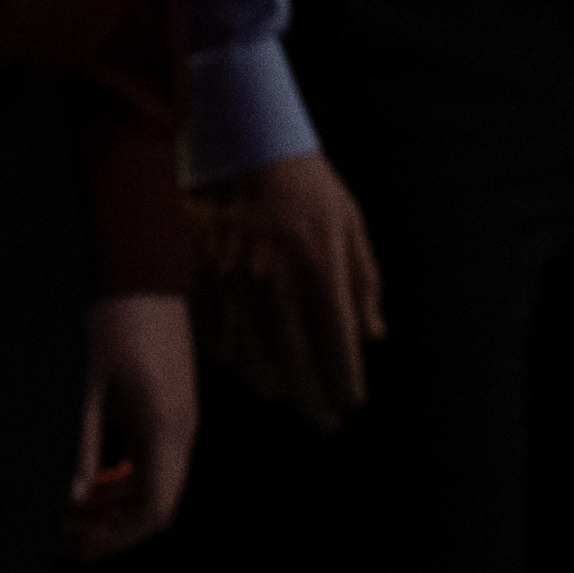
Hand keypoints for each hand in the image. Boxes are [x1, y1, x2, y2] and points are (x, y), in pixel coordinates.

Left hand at [64, 292, 196, 555]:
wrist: (141, 268)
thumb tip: (72, 501)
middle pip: (158, 502)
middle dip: (113, 526)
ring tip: (74, 510)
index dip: (116, 538)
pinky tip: (96, 476)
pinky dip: (127, 478)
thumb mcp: (83, 389)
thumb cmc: (109, 321)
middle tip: (66, 534)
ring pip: (158, 481)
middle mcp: (182, 427)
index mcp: (164, 429)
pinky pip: (157, 457)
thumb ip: (80, 449)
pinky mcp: (174, 401)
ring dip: (118, 503)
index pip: (153, 510)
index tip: (78, 545)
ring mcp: (182, 413)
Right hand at [191, 150, 386, 432]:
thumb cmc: (305, 188)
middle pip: (296, 369)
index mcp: (319, 269)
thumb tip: (373, 337)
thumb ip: (364, 285)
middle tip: (325, 422)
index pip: (338, 348)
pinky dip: (236, 362)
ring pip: (253, 365)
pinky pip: (218, 343)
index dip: (346, 384)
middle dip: (314, 404)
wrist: (242, 150)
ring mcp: (233, 289)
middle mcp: (275, 286)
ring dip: (275, 388)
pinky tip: (250, 365)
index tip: (351, 401)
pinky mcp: (201, 286)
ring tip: (290, 396)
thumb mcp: (351, 225)